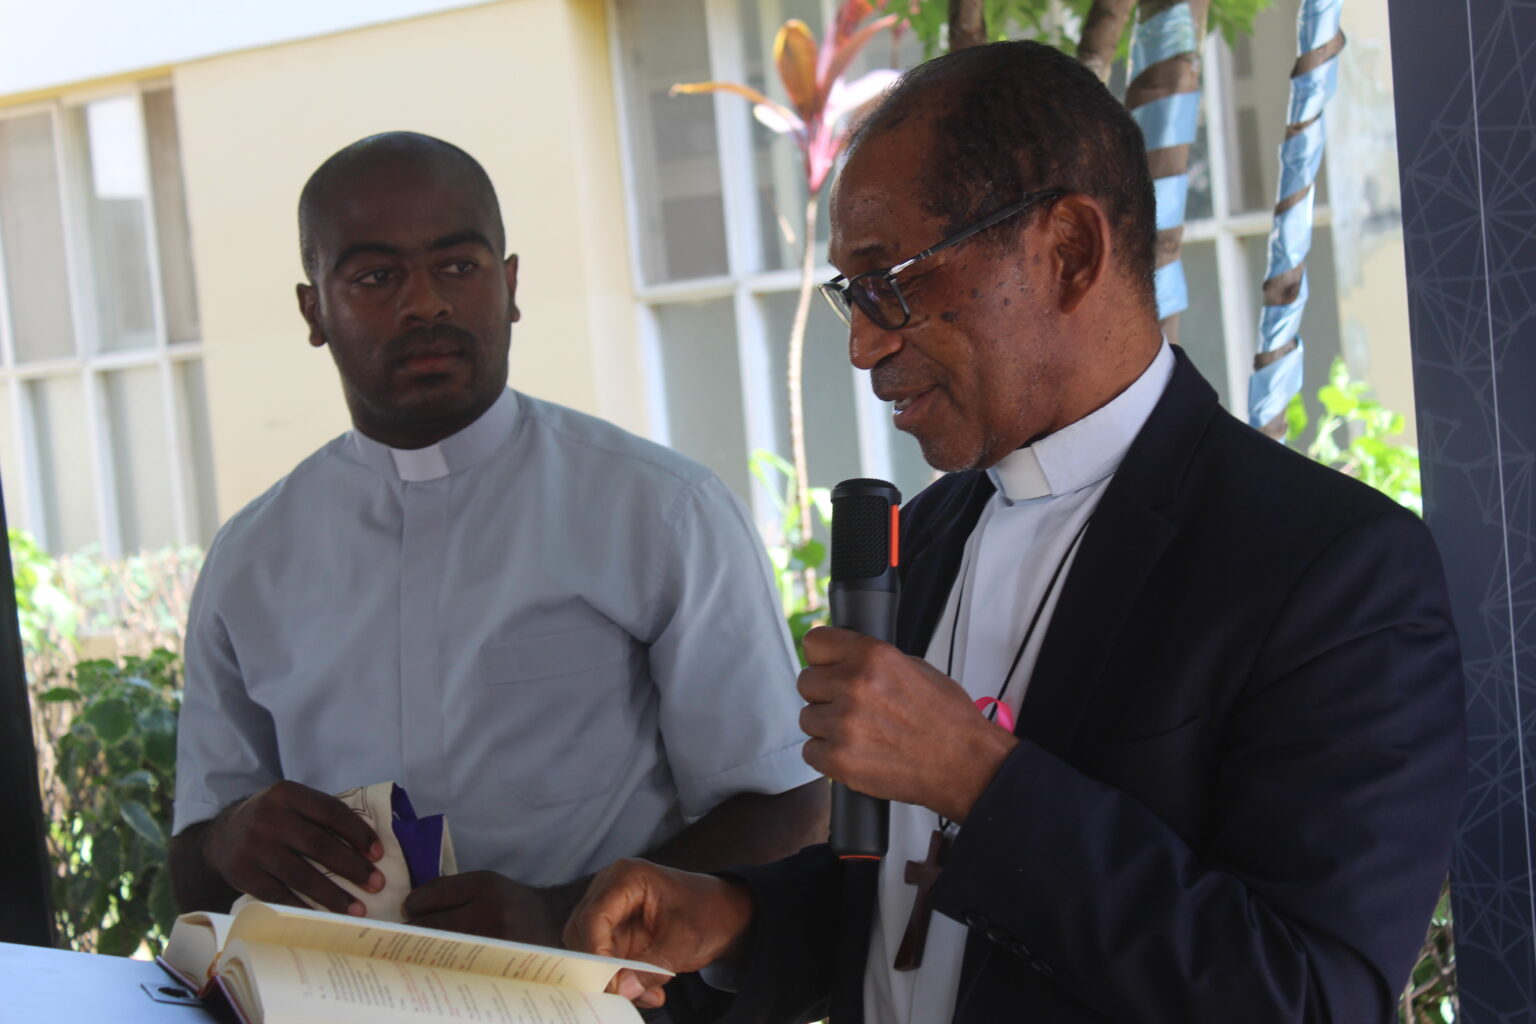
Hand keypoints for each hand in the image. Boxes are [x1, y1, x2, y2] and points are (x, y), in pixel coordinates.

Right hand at [205, 780, 382, 914]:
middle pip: (319, 845)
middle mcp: (269, 818)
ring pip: (301, 875)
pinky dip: (303, 907)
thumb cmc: (274, 819)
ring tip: (357, 909)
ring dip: (333, 895)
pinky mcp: (242, 873)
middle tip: (377, 884)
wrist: (224, 833)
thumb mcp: (294, 804)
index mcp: (288, 794)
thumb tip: (369, 846)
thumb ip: (323, 817)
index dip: (358, 833)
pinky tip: (323, 917)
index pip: (331, 812)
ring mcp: (254, 847)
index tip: (379, 854)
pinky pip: (279, 894)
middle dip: (352, 867)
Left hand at [404, 871, 583, 945]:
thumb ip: (453, 889)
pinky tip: (438, 959)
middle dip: (414, 928)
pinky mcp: (494, 959)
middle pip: (434, 923)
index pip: (436, 893)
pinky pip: (457, 961)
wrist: (551, 922)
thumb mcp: (487, 884)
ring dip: (425, 947)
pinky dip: (444, 959)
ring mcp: (492, 939)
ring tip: (418, 946)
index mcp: (485, 884)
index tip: (407, 909)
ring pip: (442, 945)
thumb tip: (412, 904)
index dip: (415, 903)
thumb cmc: (511, 901)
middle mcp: (489, 910)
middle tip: (404, 933)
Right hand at [563, 858, 753, 1009]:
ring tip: (648, 995)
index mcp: (627, 877)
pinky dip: (621, 981)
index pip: (593, 916)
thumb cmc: (708, 912)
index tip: (607, 983)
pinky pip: (604, 963)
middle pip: (582, 934)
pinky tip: (648, 993)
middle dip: (601, 970)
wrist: (725, 915)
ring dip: (612, 979)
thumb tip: (621, 989)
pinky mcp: (615, 935)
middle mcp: (610, 891)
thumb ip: (653, 966)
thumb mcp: (686, 940)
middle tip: (624, 995)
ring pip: (589, 953)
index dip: (594, 952)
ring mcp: (611, 913)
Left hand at [798, 625, 1018, 822]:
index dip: (822, 657)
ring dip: (827, 726)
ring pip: (807, 718)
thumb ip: (873, 660)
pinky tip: (855, 753)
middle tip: (849, 706)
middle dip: (824, 694)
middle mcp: (854, 685)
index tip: (827, 667)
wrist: (965, 764)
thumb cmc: (948, 719)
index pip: (815, 642)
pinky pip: (810, 752)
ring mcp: (843, 723)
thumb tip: (844, 659)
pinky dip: (828, 756)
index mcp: (872, 656)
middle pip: (806, 681)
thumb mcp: (916, 667)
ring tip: (859, 734)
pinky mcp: (839, 759)